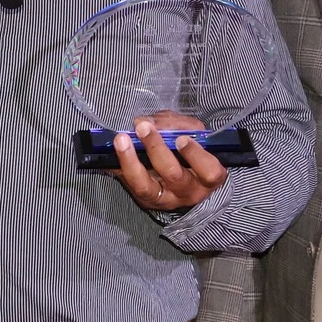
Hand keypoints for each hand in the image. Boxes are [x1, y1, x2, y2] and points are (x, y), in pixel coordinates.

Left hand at [110, 113, 227, 212]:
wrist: (179, 181)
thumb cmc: (190, 154)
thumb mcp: (193, 135)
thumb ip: (176, 126)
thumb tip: (148, 121)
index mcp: (207, 177)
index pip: (209, 172)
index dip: (195, 155)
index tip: (181, 139)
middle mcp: (186, 192)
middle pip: (173, 175)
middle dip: (157, 149)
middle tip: (144, 128)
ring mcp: (162, 199)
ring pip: (144, 186)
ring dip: (130, 159)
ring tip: (121, 139)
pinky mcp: (142, 198)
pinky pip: (127, 183)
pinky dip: (118, 166)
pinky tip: (111, 151)